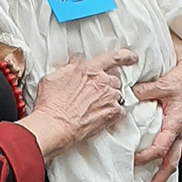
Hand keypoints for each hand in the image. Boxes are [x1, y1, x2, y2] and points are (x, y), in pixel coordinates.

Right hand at [18, 49, 136, 161]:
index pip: (113, 58)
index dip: (125, 56)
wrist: (53, 125)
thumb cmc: (50, 104)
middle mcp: (102, 82)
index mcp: (89, 70)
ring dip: (109, 99)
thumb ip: (68, 68)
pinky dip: (113, 113)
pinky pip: (120, 111)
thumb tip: (74, 63)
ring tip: (95, 107)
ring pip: (117, 95)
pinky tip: (101, 116)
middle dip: (107, 85)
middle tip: (96, 94)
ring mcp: (109, 97)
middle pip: (114, 79)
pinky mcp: (112, 113)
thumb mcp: (53, 78)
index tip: (131, 57)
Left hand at [133, 50, 181, 181]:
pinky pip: (171, 149)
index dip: (147, 156)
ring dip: (162, 174)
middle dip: (160, 180)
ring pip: (172, 158)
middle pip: (171, 162)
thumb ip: (143, 92)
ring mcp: (180, 132)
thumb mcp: (164, 83)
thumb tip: (125, 98)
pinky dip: (163, 160)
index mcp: (176, 122)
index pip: (161, 147)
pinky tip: (153, 165)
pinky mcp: (178, 129)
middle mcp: (180, 131)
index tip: (134, 160)